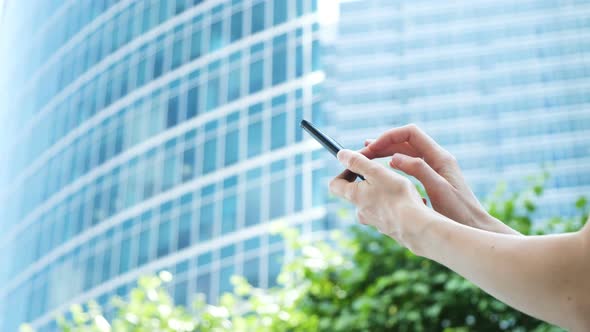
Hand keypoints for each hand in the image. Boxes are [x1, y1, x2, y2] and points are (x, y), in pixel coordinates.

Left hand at [329, 149, 433, 254]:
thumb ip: (357, 161)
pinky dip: (394, 204)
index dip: (343, 172)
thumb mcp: (376, 172)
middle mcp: (360, 212)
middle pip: (356, 192)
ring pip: (373, 202)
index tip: (357, 165)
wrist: (416, 227)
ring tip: (400, 187)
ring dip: (382, 192)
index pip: (334, 184)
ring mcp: (374, 221)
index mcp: (354, 197)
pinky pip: (387, 212)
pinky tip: (410, 201)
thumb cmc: (397, 197)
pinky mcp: (388, 227)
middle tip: (383, 173)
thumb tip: (340, 155)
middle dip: (368, 180)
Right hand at [361, 124, 518, 234]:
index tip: (371, 148)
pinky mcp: (431, 179)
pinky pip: (409, 164)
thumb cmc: (460, 213)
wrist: (476, 228)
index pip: (410, 133)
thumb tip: (394, 157)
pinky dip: (393, 163)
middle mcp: (437, 158)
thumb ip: (418, 170)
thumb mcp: (438, 190)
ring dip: (385, 152)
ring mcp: (434, 168)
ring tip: (366, 157)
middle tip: (362, 153)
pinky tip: (382, 170)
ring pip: (405, 152)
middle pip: (405, 141)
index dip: (388, 136)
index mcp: (440, 157)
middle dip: (383, 144)